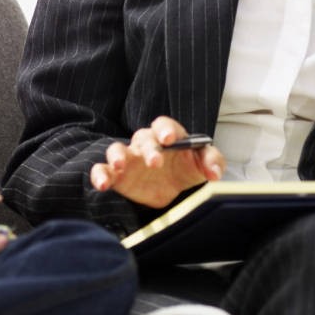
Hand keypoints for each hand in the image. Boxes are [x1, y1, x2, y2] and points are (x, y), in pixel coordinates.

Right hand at [89, 116, 224, 207]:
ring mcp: (129, 159)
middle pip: (143, 138)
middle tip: (155, 162)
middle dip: (149, 149)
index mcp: (167, 136)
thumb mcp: (202, 164)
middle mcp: (145, 144)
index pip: (164, 125)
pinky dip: (100, 175)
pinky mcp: (117, 176)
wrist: (171, 189)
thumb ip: (212, 162)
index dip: (165, 129)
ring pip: (116, 149)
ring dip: (116, 155)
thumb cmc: (186, 168)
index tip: (169, 139)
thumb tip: (215, 172)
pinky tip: (102, 184)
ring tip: (119, 165)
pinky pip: (103, 170)